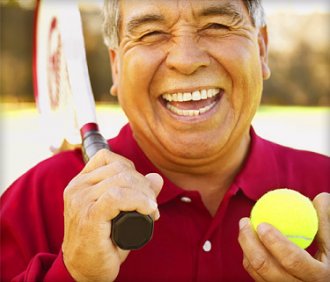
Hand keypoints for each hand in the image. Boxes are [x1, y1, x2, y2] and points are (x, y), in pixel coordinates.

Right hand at [62, 149, 162, 281]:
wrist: (85, 270)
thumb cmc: (103, 240)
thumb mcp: (120, 211)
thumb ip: (137, 193)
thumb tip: (157, 178)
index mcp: (80, 183)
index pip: (107, 157)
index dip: (129, 168)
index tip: (140, 187)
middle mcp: (77, 188)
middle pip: (119, 169)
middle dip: (143, 183)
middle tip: (151, 204)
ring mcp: (81, 201)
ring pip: (121, 181)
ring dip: (145, 193)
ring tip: (151, 210)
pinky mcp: (89, 216)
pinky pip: (117, 197)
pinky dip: (139, 201)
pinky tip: (149, 210)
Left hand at [238, 192, 329, 281]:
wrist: (324, 277)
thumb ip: (326, 219)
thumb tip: (318, 198)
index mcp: (320, 276)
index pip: (293, 261)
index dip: (275, 243)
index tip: (262, 224)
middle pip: (266, 268)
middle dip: (249, 243)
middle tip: (244, 221)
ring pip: (257, 272)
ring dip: (246, 249)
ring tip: (244, 227)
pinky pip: (256, 275)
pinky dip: (249, 257)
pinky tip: (250, 241)